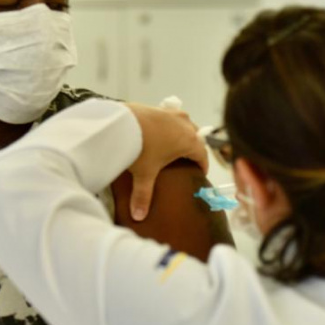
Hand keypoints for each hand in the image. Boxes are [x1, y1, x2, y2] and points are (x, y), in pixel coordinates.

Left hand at [123, 103, 208, 220]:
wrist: (121, 121)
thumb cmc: (140, 147)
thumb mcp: (144, 173)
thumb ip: (143, 195)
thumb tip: (139, 217)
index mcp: (189, 141)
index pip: (202, 154)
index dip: (203, 165)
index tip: (200, 173)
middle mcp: (185, 124)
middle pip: (196, 137)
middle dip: (193, 148)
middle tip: (186, 161)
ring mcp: (172, 113)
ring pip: (185, 124)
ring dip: (182, 133)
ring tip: (173, 145)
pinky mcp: (159, 107)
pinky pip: (170, 117)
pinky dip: (168, 124)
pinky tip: (158, 131)